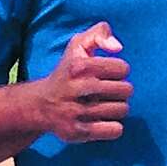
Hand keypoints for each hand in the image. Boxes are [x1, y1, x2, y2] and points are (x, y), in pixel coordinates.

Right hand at [35, 22, 131, 142]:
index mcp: (79, 66)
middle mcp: (76, 88)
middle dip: (121, 90)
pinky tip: (103, 121)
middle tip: (108, 91)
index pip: (123, 68)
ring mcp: (76, 112)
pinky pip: (115, 130)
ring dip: (118, 108)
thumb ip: (100, 33)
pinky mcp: (77, 132)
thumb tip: (118, 47)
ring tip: (105, 105)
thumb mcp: (78, 45)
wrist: (41, 104)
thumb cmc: (67, 72)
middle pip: (125, 90)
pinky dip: (114, 126)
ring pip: (122, 109)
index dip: (119, 71)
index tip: (108, 74)